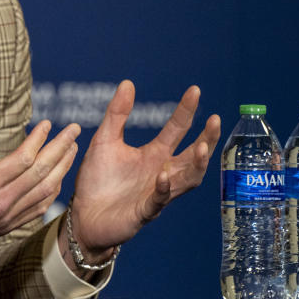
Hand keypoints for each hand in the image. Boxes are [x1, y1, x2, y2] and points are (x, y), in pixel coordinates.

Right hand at [0, 120, 80, 248]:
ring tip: (72, 148)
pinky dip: (54, 189)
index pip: (23, 159)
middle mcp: (1, 202)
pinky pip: (41, 206)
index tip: (48, 124)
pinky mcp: (11, 225)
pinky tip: (60, 175)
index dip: (39, 139)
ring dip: (63, 167)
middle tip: (74, 130)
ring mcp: (9, 215)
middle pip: (41, 171)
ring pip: (46, 190)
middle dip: (61, 148)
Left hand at [66, 80, 220, 261]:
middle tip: (215, 120)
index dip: (186, 111)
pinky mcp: (144, 212)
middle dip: (207, 139)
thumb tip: (128, 82)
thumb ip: (117, 114)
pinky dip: (164, 189)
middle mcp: (162, 173)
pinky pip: (159, 201)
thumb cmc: (97, 180)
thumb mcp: (105, 141)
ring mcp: (156, 193)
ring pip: (187, 180)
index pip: (177, 130)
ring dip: (196, 165)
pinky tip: (164, 175)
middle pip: (192, 155)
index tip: (195, 90)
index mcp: (154, 155)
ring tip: (204, 148)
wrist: (83, 216)